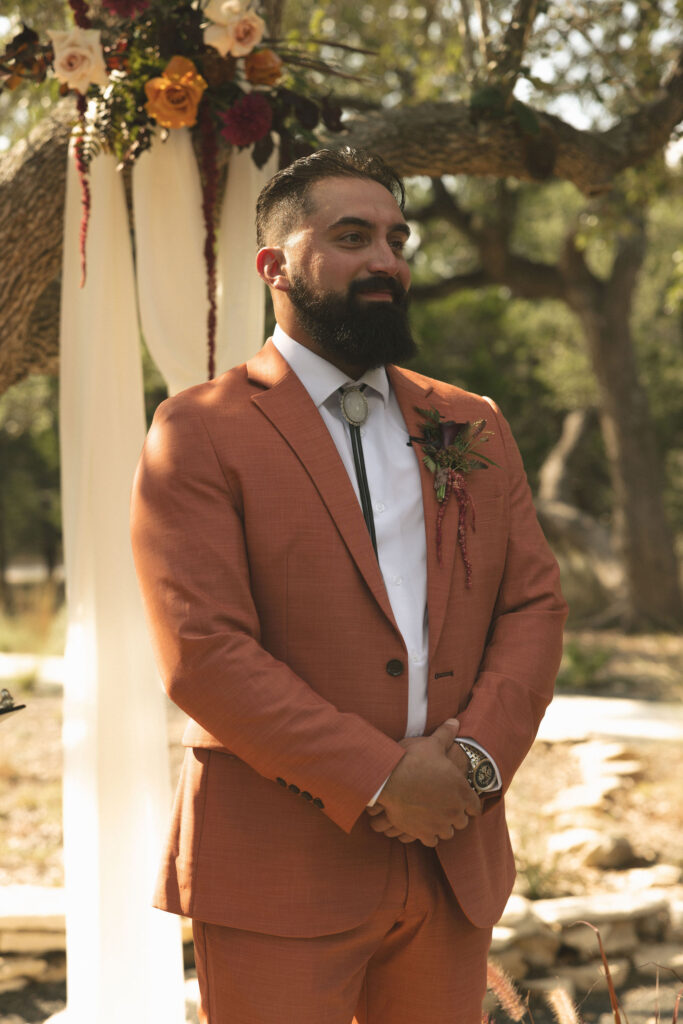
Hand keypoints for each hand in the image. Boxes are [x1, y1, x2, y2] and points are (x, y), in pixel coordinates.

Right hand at [367, 718, 480, 846]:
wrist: (390, 779)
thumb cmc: (412, 760)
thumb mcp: (432, 744)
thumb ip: (446, 735)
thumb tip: (455, 721)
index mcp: (461, 790)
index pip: (475, 805)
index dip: (471, 804)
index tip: (466, 803)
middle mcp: (454, 810)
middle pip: (462, 821)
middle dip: (456, 815)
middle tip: (448, 809)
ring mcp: (439, 823)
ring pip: (448, 832)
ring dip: (444, 826)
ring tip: (436, 819)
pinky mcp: (423, 833)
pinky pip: (432, 841)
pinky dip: (429, 835)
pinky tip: (424, 828)